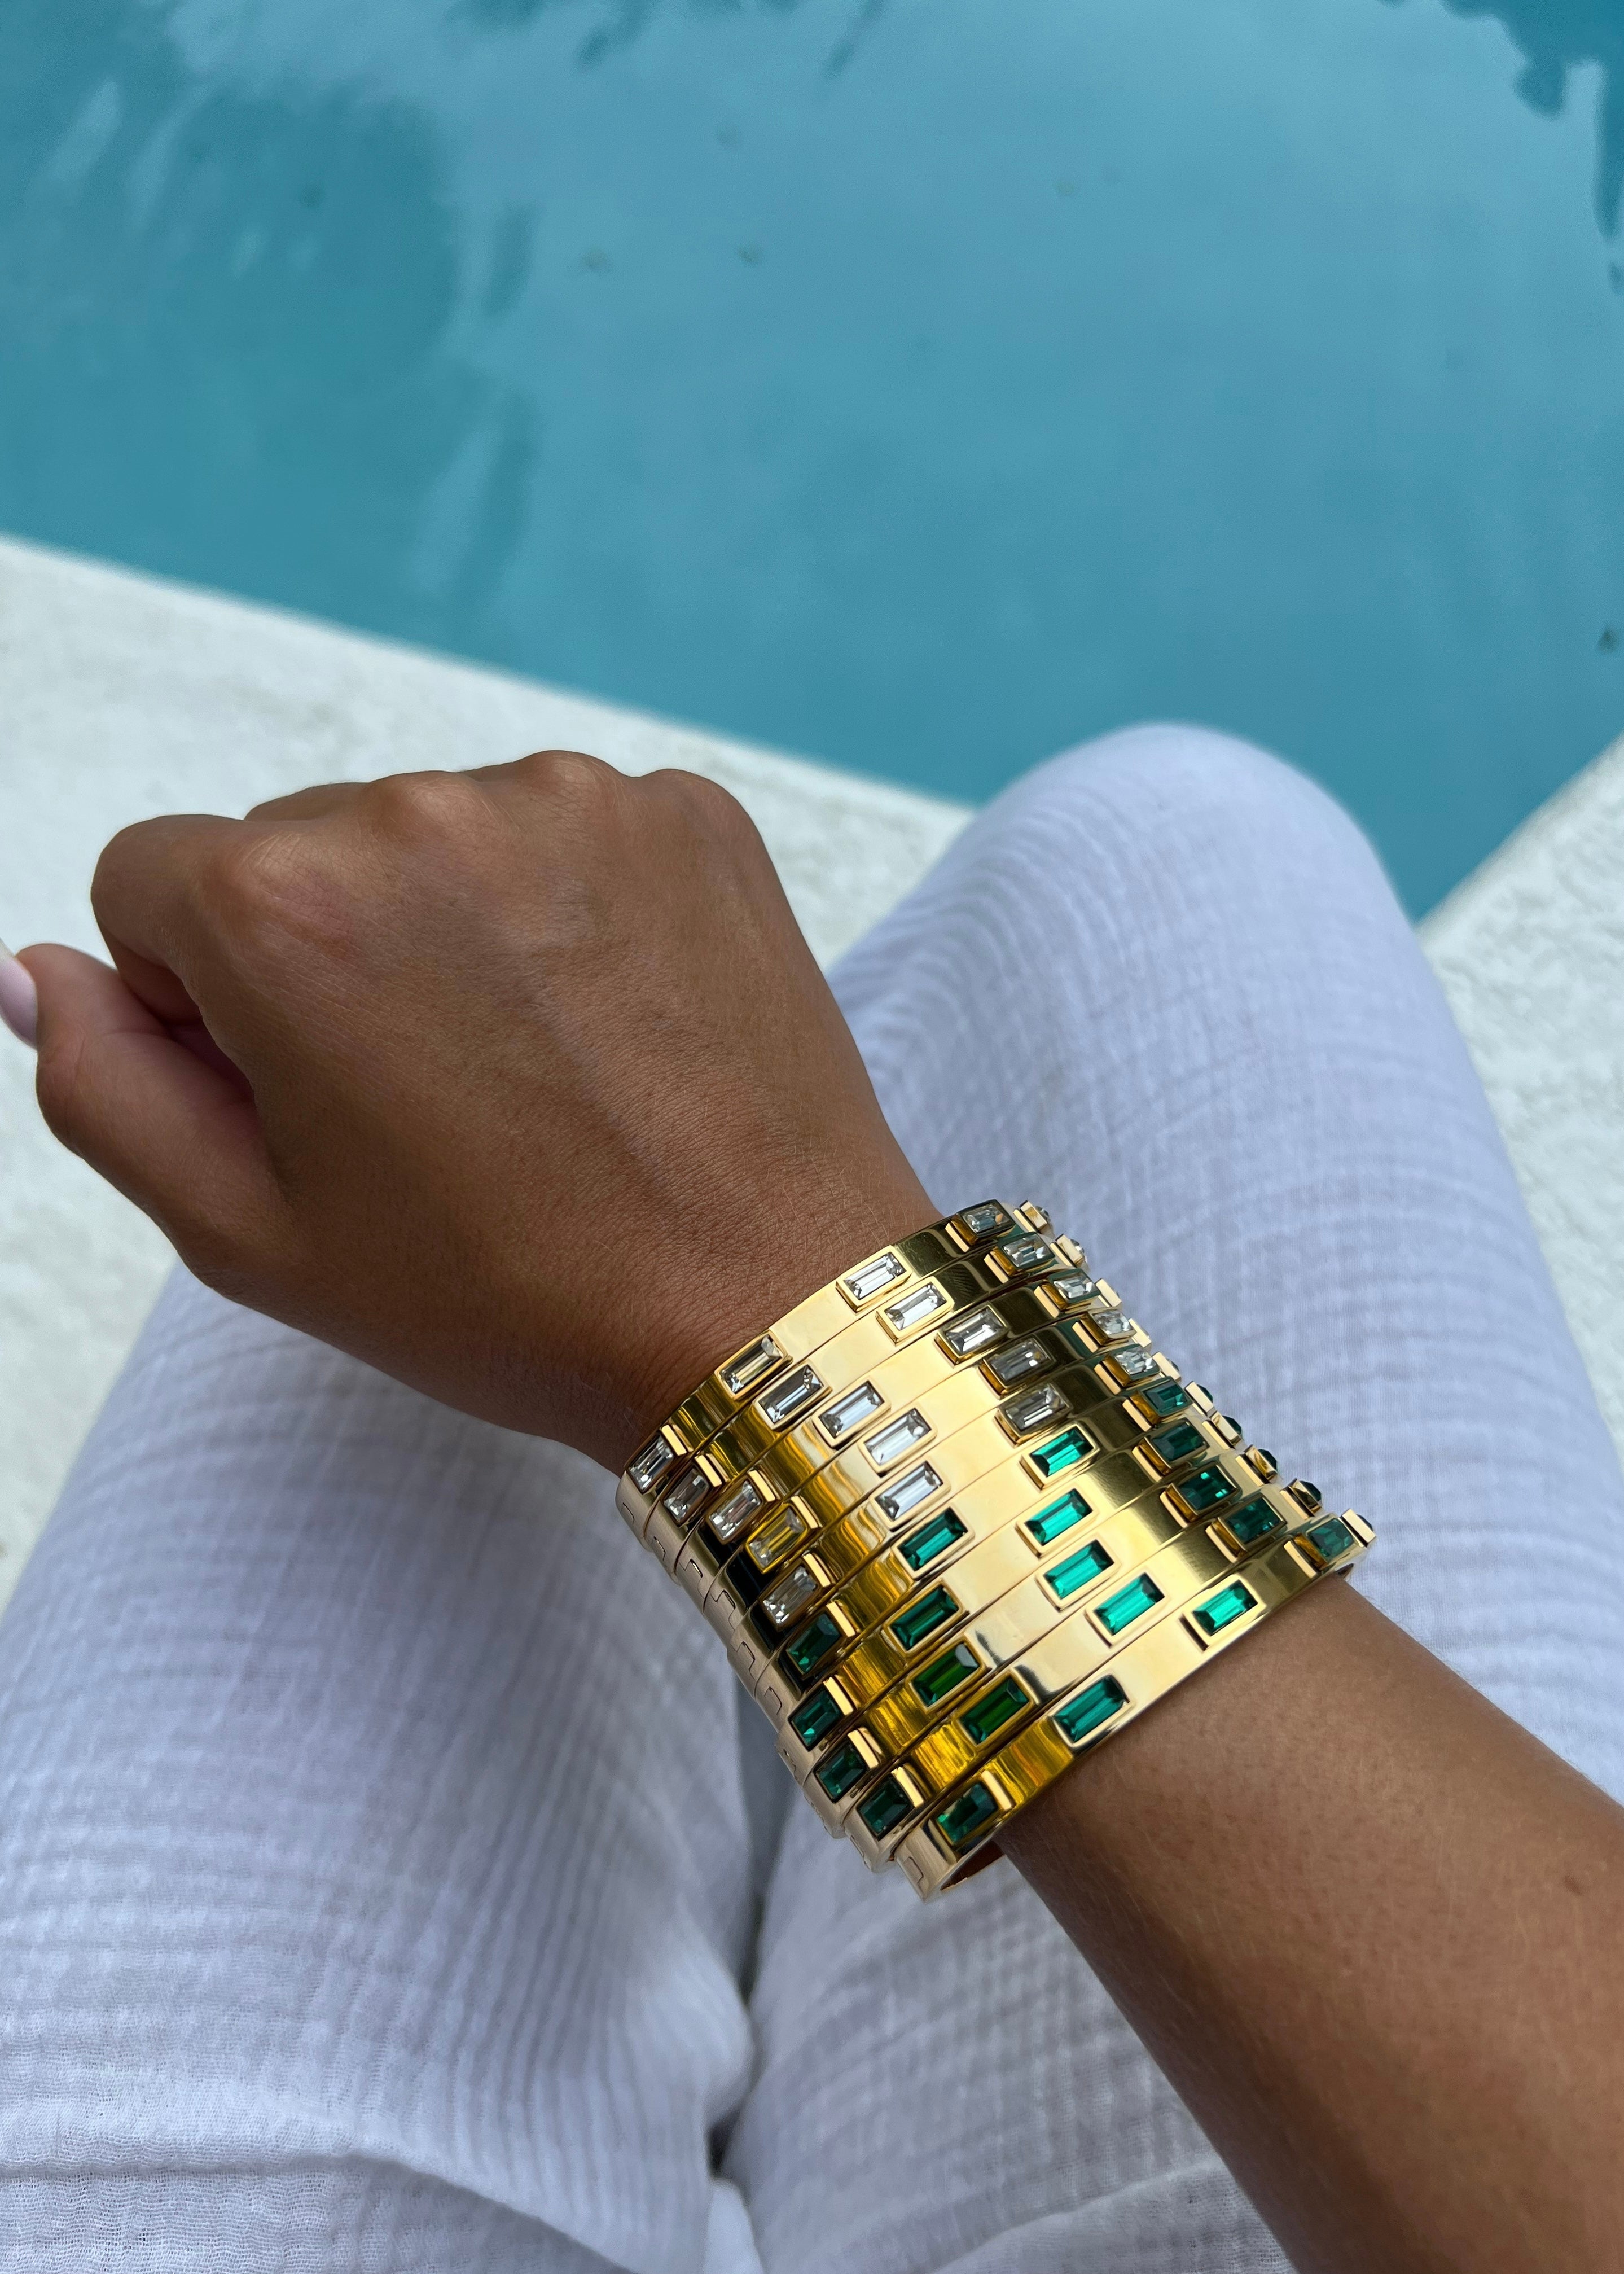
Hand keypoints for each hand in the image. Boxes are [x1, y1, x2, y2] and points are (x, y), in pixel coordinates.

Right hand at [20, 753, 933, 1465]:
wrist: (765, 1307)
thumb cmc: (505, 1295)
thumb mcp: (251, 1235)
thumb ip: (106, 1088)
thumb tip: (38, 972)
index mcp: (282, 907)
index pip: (149, 881)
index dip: (202, 1002)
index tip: (303, 1091)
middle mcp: (420, 811)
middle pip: (294, 850)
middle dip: (324, 957)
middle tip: (431, 1105)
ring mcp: (572, 799)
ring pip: (432, 839)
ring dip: (449, 928)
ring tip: (534, 1072)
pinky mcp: (686, 811)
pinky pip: (564, 833)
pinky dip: (568, 909)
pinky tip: (613, 1025)